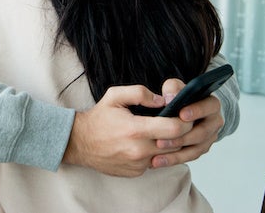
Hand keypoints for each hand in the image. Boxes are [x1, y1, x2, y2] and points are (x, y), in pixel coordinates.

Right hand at [62, 85, 190, 176]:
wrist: (79, 142)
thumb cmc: (99, 118)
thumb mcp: (115, 96)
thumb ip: (140, 93)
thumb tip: (162, 100)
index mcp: (135, 129)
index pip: (174, 129)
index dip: (185, 121)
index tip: (184, 114)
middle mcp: (138, 150)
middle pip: (176, 143)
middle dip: (181, 132)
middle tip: (178, 120)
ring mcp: (137, 164)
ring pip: (167, 155)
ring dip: (170, 143)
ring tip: (163, 130)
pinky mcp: (136, 172)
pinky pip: (155, 162)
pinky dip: (156, 152)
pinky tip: (148, 142)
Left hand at [150, 78, 222, 167]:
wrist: (185, 111)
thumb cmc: (180, 96)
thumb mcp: (176, 87)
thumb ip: (173, 88)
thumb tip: (170, 98)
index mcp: (211, 105)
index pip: (209, 107)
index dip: (197, 111)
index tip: (181, 114)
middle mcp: (214, 122)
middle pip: (201, 133)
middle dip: (181, 138)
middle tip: (161, 141)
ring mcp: (208, 138)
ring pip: (195, 149)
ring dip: (175, 154)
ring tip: (156, 157)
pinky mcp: (200, 149)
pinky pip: (188, 157)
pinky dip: (173, 160)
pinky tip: (157, 162)